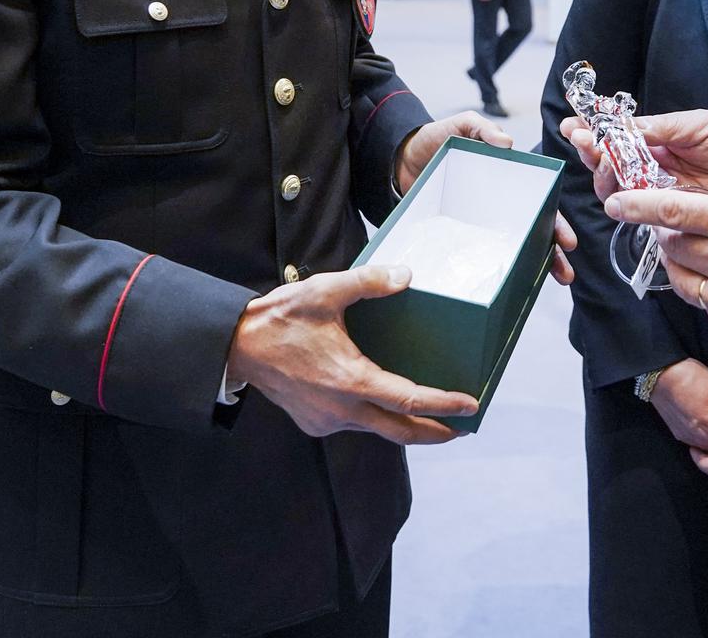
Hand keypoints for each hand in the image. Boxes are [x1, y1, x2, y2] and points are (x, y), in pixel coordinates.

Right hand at [227, 265, 476, 443]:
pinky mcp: (315, 423)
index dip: (444, 405)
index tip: (471, 405)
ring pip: (378, 430)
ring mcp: (327, 420)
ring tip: (431, 417)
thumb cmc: (280, 318)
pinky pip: (356, 425)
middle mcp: (342, 410)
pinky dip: (377, 419)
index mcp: (351, 381)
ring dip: (406, 426)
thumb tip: (406, 276)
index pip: (410, 401)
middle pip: (401, 432)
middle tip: (463, 428)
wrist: (236, 347)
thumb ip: (369, 282)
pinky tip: (386, 405)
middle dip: (436, 432)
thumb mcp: (326, 291)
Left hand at [395, 114, 577, 282]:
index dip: (556, 223)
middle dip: (553, 254)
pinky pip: (480, 253)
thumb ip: (483, 128)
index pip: (542, 203)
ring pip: (513, 247)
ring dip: (532, 266)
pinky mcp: (459, 234)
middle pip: (534, 232)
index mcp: (510, 181)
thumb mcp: (462, 125)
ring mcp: (481, 222)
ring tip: (543, 284)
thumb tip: (508, 142)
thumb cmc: (437, 138)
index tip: (566, 240)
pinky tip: (505, 284)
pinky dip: (493, 269)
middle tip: (565, 273)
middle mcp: (501, 205)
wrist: (399, 158)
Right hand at [561, 108, 707, 201]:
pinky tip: (621, 196)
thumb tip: (622, 126)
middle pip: (608, 165)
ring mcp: (660, 191)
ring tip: (607, 166)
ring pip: (618, 190)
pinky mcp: (672, 214)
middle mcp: (652, 167)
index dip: (591, 133)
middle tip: (589, 146)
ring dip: (605, 178)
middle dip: (592, 155)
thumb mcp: (696, 125)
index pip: (615, 137)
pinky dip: (627, 205)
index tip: (572, 128)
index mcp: (656, 140)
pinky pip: (642, 213)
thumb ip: (659, 128)